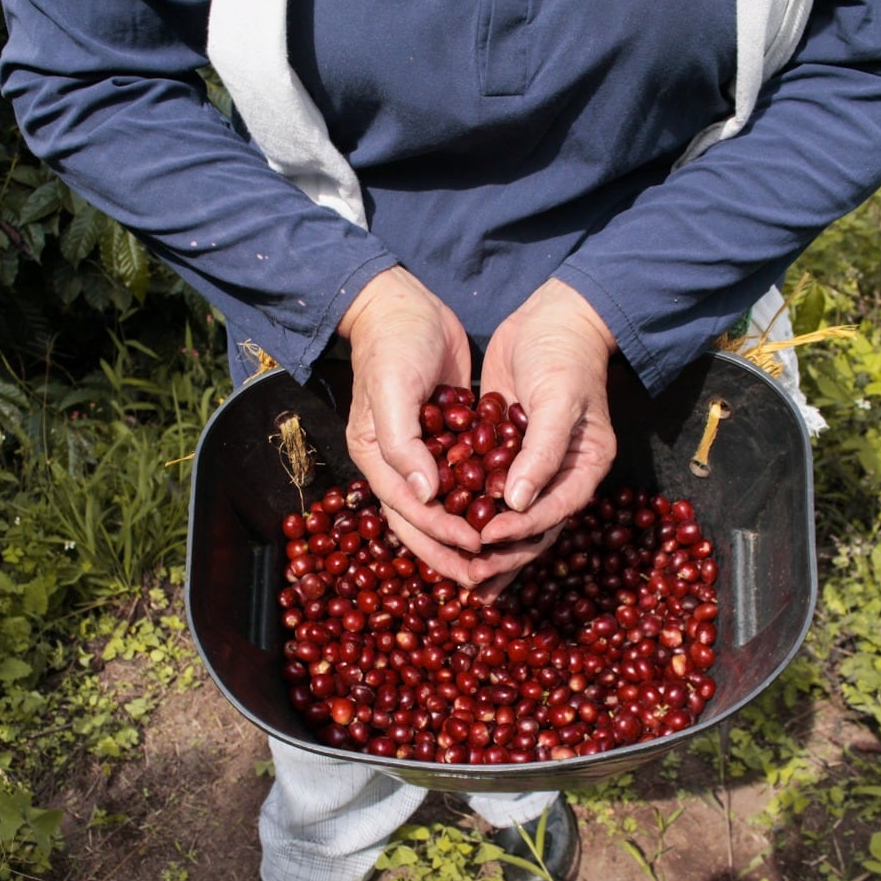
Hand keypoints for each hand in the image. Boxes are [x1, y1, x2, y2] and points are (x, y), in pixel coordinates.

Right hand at [337, 266, 484, 581]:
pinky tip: (506, 518)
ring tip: (498, 560)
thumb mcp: (393, 388)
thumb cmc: (394, 342)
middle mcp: (395, 462)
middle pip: (422, 524)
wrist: (403, 304)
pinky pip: (461, 482)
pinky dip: (478, 503)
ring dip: (467, 536)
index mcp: (375, 455)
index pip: (408, 510)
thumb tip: (424, 493)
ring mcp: (420, 453)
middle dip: (452, 553)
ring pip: (443, 510)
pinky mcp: (444, 439)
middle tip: (487, 577)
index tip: (478, 546)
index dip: (441, 534)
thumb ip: (403, 443)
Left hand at [472, 278, 618, 596]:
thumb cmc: (564, 354)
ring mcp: (534, 467)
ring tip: (460, 577)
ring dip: (486, 548)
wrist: (553, 317)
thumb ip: (543, 452)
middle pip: (532, 528)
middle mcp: (562, 474)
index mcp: (585, 466)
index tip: (484, 539)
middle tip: (468, 577)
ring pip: (510, 519)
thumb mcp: (559, 399)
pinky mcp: (508, 454)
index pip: (553, 512)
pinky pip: (491, 493)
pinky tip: (447, 531)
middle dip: (501, 555)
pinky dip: (473, 513)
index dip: (519, 531)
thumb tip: (519, 503)